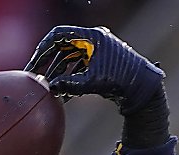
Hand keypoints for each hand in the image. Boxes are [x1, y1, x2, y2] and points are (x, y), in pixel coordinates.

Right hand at [27, 24, 163, 115]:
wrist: (144, 89)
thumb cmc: (121, 81)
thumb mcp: (91, 83)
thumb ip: (68, 84)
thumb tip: (49, 87)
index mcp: (91, 37)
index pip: (59, 35)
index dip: (44, 49)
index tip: (34, 64)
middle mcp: (94, 40)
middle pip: (63, 46)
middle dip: (49, 62)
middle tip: (36, 76)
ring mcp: (98, 51)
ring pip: (71, 58)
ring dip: (60, 73)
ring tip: (50, 89)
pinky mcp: (101, 63)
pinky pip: (80, 67)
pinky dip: (71, 78)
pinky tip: (64, 94)